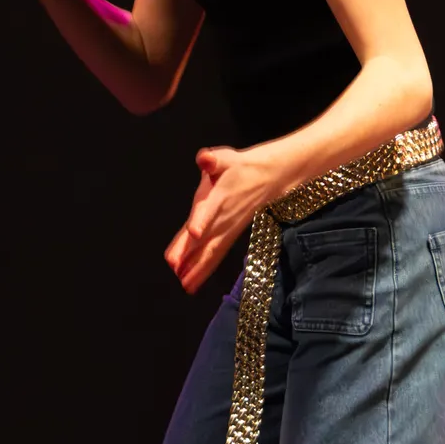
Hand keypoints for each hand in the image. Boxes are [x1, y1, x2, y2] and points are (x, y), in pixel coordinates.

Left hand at [164, 145, 276, 293]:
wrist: (269, 177)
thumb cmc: (240, 166)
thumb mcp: (226, 158)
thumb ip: (212, 159)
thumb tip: (203, 158)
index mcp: (220, 196)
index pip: (209, 209)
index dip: (201, 219)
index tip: (194, 232)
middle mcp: (223, 217)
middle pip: (207, 237)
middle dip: (192, 254)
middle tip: (175, 270)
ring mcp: (227, 229)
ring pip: (211, 252)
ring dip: (198, 268)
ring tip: (184, 285)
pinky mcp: (229, 236)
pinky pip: (215, 255)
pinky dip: (204, 269)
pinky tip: (190, 283)